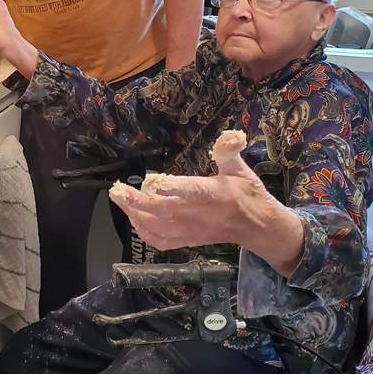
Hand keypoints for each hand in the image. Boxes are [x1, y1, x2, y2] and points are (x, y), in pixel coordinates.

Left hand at [109, 130, 302, 274]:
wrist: (255, 226)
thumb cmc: (246, 193)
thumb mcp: (241, 168)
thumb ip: (229, 151)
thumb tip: (232, 133)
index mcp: (212, 194)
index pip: (191, 191)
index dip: (171, 187)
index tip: (152, 180)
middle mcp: (197, 215)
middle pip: (163, 211)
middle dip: (137, 201)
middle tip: (117, 189)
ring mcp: (190, 231)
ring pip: (157, 227)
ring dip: (135, 214)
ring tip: (120, 198)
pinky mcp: (186, 241)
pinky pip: (160, 241)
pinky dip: (143, 231)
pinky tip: (134, 218)